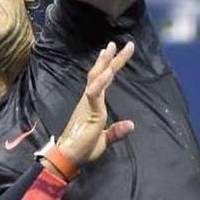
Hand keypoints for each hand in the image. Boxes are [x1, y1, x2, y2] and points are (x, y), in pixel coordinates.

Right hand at [56, 41, 135, 165]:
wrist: (68, 157)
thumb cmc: (82, 148)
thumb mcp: (104, 140)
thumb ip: (116, 132)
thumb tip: (131, 124)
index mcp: (93, 103)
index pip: (104, 80)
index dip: (111, 65)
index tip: (116, 50)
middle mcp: (90, 99)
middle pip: (100, 73)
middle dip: (110, 58)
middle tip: (115, 42)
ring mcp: (88, 103)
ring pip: (96, 78)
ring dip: (104, 63)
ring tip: (111, 48)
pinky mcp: (88, 110)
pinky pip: (94, 93)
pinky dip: (101, 82)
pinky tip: (108, 72)